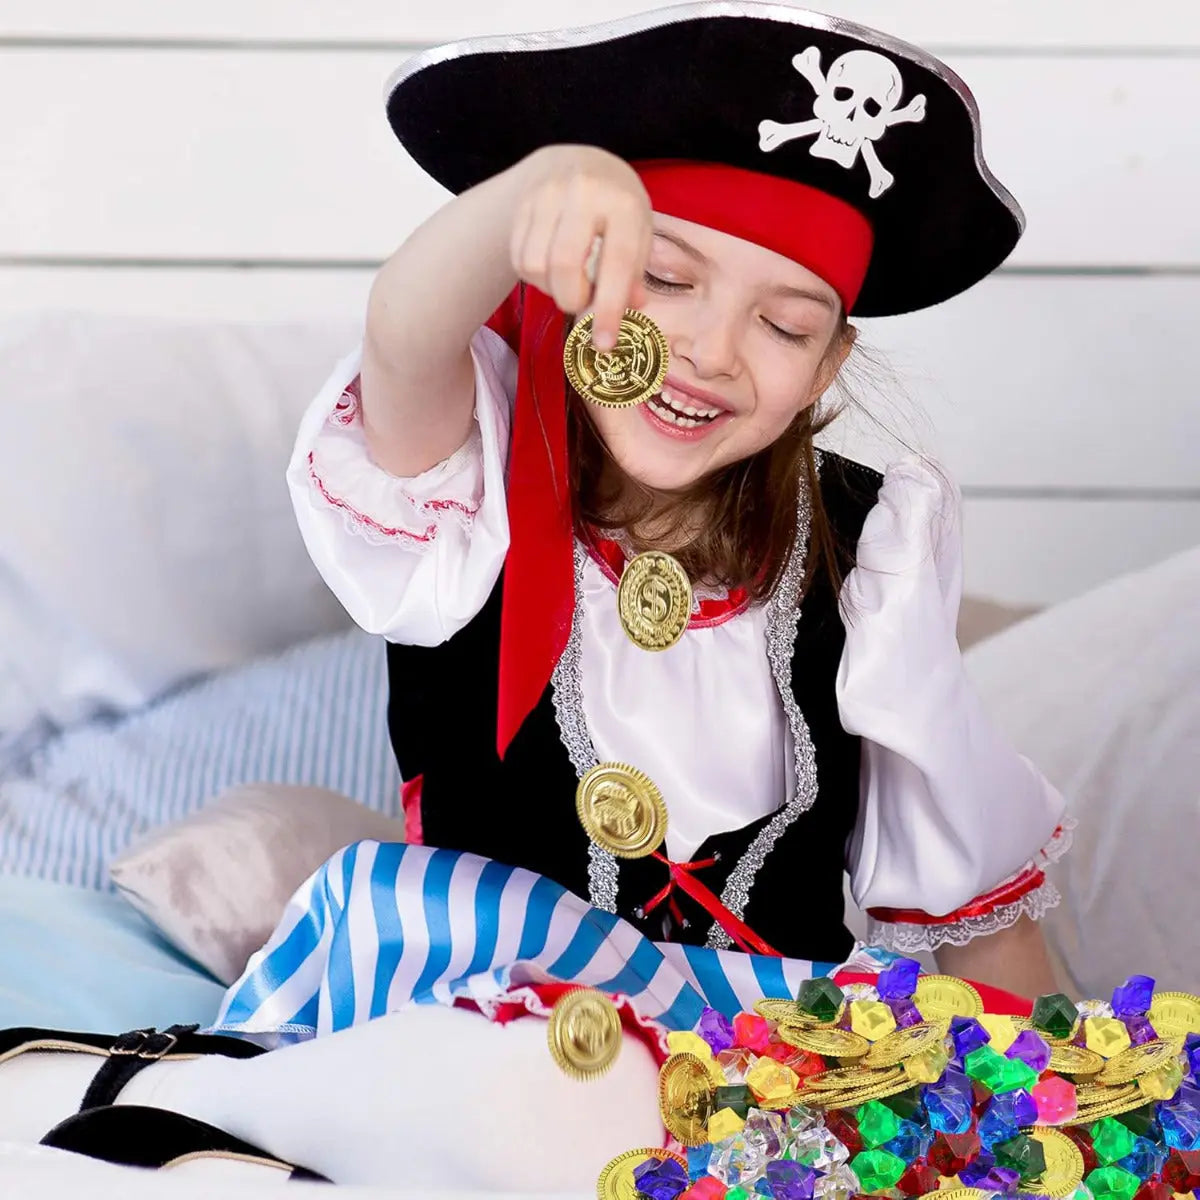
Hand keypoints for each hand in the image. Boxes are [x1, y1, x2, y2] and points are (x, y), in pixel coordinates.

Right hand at [509, 145, 652, 348]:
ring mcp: (547, 194)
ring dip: (551, 289)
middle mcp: (584, 192)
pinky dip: (534, 277)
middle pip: (564, 266)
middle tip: (581, 302)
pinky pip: (519, 258)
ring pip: (535, 265)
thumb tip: (629, 310)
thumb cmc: (615, 207)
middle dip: (571, 299)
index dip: (608, 309)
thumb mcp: (638, 234)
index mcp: (623, 203)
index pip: (615, 263)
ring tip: (567, 281)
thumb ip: (633, 274)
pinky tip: (549, 267)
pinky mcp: (522, 202)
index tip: (603, 345)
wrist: (575, 162)